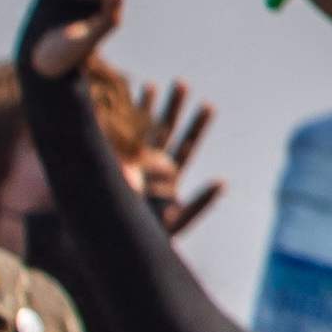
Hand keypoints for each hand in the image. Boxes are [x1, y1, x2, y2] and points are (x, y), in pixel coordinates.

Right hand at [125, 74, 223, 240]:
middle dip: (173, 108)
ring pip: (138, 133)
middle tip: (181, 83)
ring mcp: (129, 167)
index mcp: (168, 179)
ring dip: (146, 109)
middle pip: (166, 132)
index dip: (197, 126)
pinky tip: (114, 105)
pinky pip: (112, 141)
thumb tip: (222, 182)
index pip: (186, 146)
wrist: (111, 248)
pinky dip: (114, 123)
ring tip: (151, 84)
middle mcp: (150, 169)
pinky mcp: (109, 169)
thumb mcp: (178, 223)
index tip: (208, 105)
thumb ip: (200, 204)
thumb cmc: (145, 239)